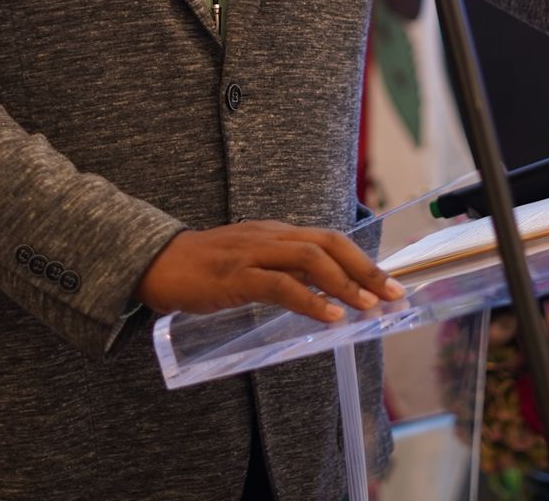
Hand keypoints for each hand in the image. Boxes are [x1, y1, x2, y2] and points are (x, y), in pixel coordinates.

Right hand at [134, 220, 406, 322]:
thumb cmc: (205, 267)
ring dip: (345, 284)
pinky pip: (280, 284)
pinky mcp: (235, 275)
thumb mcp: (251, 261)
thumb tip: (323, 293)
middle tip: (393, 295)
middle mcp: (270, 236)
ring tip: (368, 307)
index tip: (390, 283)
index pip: (330, 239)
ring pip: (310, 259)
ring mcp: (253, 253)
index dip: (363, 260)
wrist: (156, 262)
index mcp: (276, 233)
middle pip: (329, 244)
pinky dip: (309, 300)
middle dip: (366, 270)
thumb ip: (283, 271)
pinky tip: (328, 316)